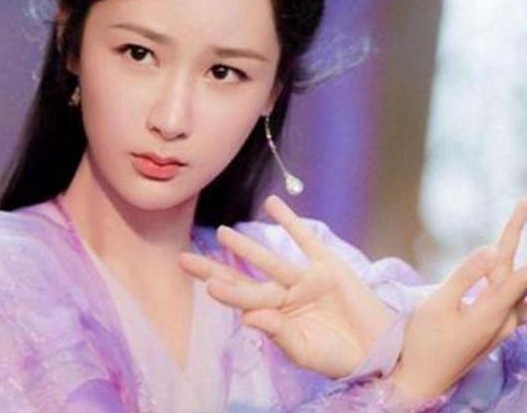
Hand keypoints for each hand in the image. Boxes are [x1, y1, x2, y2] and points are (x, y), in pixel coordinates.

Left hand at [179, 194, 393, 378]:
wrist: (380, 351)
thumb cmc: (340, 358)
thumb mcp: (308, 352)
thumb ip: (280, 334)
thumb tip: (248, 318)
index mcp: (276, 318)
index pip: (242, 301)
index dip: (224, 290)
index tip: (205, 282)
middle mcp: (285, 296)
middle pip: (244, 278)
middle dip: (214, 269)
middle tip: (183, 259)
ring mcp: (305, 279)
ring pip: (269, 259)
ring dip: (245, 247)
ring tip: (222, 232)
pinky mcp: (328, 266)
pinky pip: (305, 239)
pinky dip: (290, 222)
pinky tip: (272, 204)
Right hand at [388, 199, 526, 405]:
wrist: (422, 381)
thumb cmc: (423, 342)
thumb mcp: (437, 305)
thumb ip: (465, 275)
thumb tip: (490, 249)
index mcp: (492, 312)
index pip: (518, 269)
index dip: (518, 235)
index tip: (524, 206)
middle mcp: (504, 319)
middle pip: (516, 272)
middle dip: (516, 237)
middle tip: (522, 204)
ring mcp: (501, 328)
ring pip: (517, 286)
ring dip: (518, 261)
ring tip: (516, 228)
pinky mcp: (493, 330)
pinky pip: (511, 299)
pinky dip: (513, 279)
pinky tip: (506, 270)